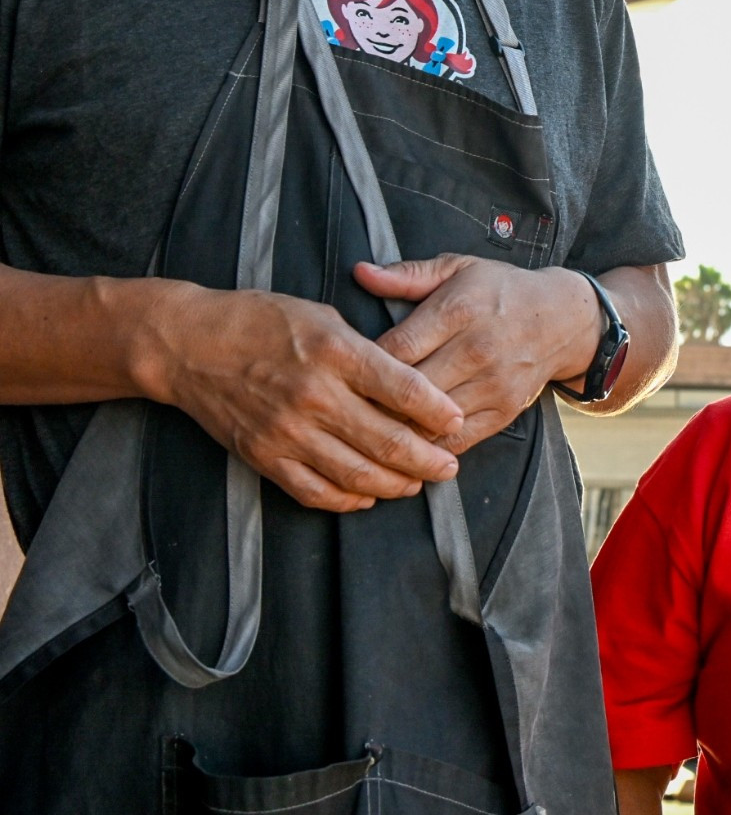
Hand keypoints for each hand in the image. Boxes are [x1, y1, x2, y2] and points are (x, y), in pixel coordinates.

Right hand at [146, 281, 463, 513]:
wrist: (189, 345)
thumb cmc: (261, 321)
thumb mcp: (323, 316)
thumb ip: (366, 349)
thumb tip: (410, 380)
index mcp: (336, 352)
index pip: (404, 388)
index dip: (437, 411)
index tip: (457, 421)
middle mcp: (315, 395)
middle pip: (386, 439)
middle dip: (427, 459)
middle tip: (450, 467)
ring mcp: (287, 430)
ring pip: (356, 472)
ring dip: (395, 484)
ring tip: (418, 483)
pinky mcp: (264, 455)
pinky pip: (314, 490)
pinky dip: (347, 498)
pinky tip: (369, 495)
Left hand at [357, 256, 599, 453]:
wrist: (564, 318)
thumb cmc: (502, 291)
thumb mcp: (459, 269)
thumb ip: (407, 275)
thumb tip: (360, 273)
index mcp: (459, 310)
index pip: (396, 350)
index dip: (364, 366)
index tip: (345, 373)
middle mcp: (476, 349)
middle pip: (409, 390)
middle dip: (373, 403)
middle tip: (346, 409)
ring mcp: (493, 383)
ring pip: (430, 421)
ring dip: (397, 430)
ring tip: (369, 432)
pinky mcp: (504, 410)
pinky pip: (457, 441)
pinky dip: (429, 448)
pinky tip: (407, 446)